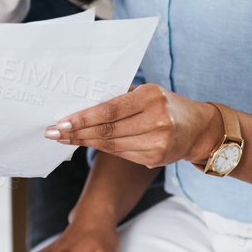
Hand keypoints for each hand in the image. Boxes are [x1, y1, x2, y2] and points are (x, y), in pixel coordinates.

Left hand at [45, 85, 222, 169]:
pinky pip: (121, 153)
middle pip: (108, 130)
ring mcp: (157, 143)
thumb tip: (82, 102)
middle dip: (77, 132)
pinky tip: (86, 143)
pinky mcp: (155, 159)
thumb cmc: (167, 104)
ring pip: (111, 145)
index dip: (83, 118)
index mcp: (152, 98)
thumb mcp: (148, 92)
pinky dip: (101, 149)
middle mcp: (157, 121)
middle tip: (53, 132)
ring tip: (64, 139)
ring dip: (84, 142)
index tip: (60, 122)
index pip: (109, 110)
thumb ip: (120, 96)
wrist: (199, 129)